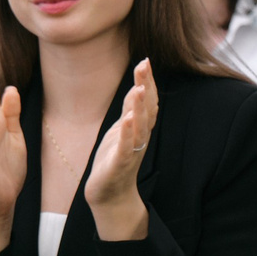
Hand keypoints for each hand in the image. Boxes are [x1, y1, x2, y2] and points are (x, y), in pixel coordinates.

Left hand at [83, 59, 156, 240]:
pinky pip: (127, 148)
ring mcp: (132, 151)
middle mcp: (140, 137)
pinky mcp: (120, 165)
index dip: (147, 81)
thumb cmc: (115, 161)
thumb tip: (138, 86)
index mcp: (139, 128)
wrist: (109, 195)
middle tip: (145, 64)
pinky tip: (128, 120)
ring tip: (139, 87)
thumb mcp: (122, 130)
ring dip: (139, 107)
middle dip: (146, 86)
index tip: (145, 60)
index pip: (147, 101)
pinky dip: (128, 133)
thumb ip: (130, 110)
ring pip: (139, 126)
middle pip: (147, 109)